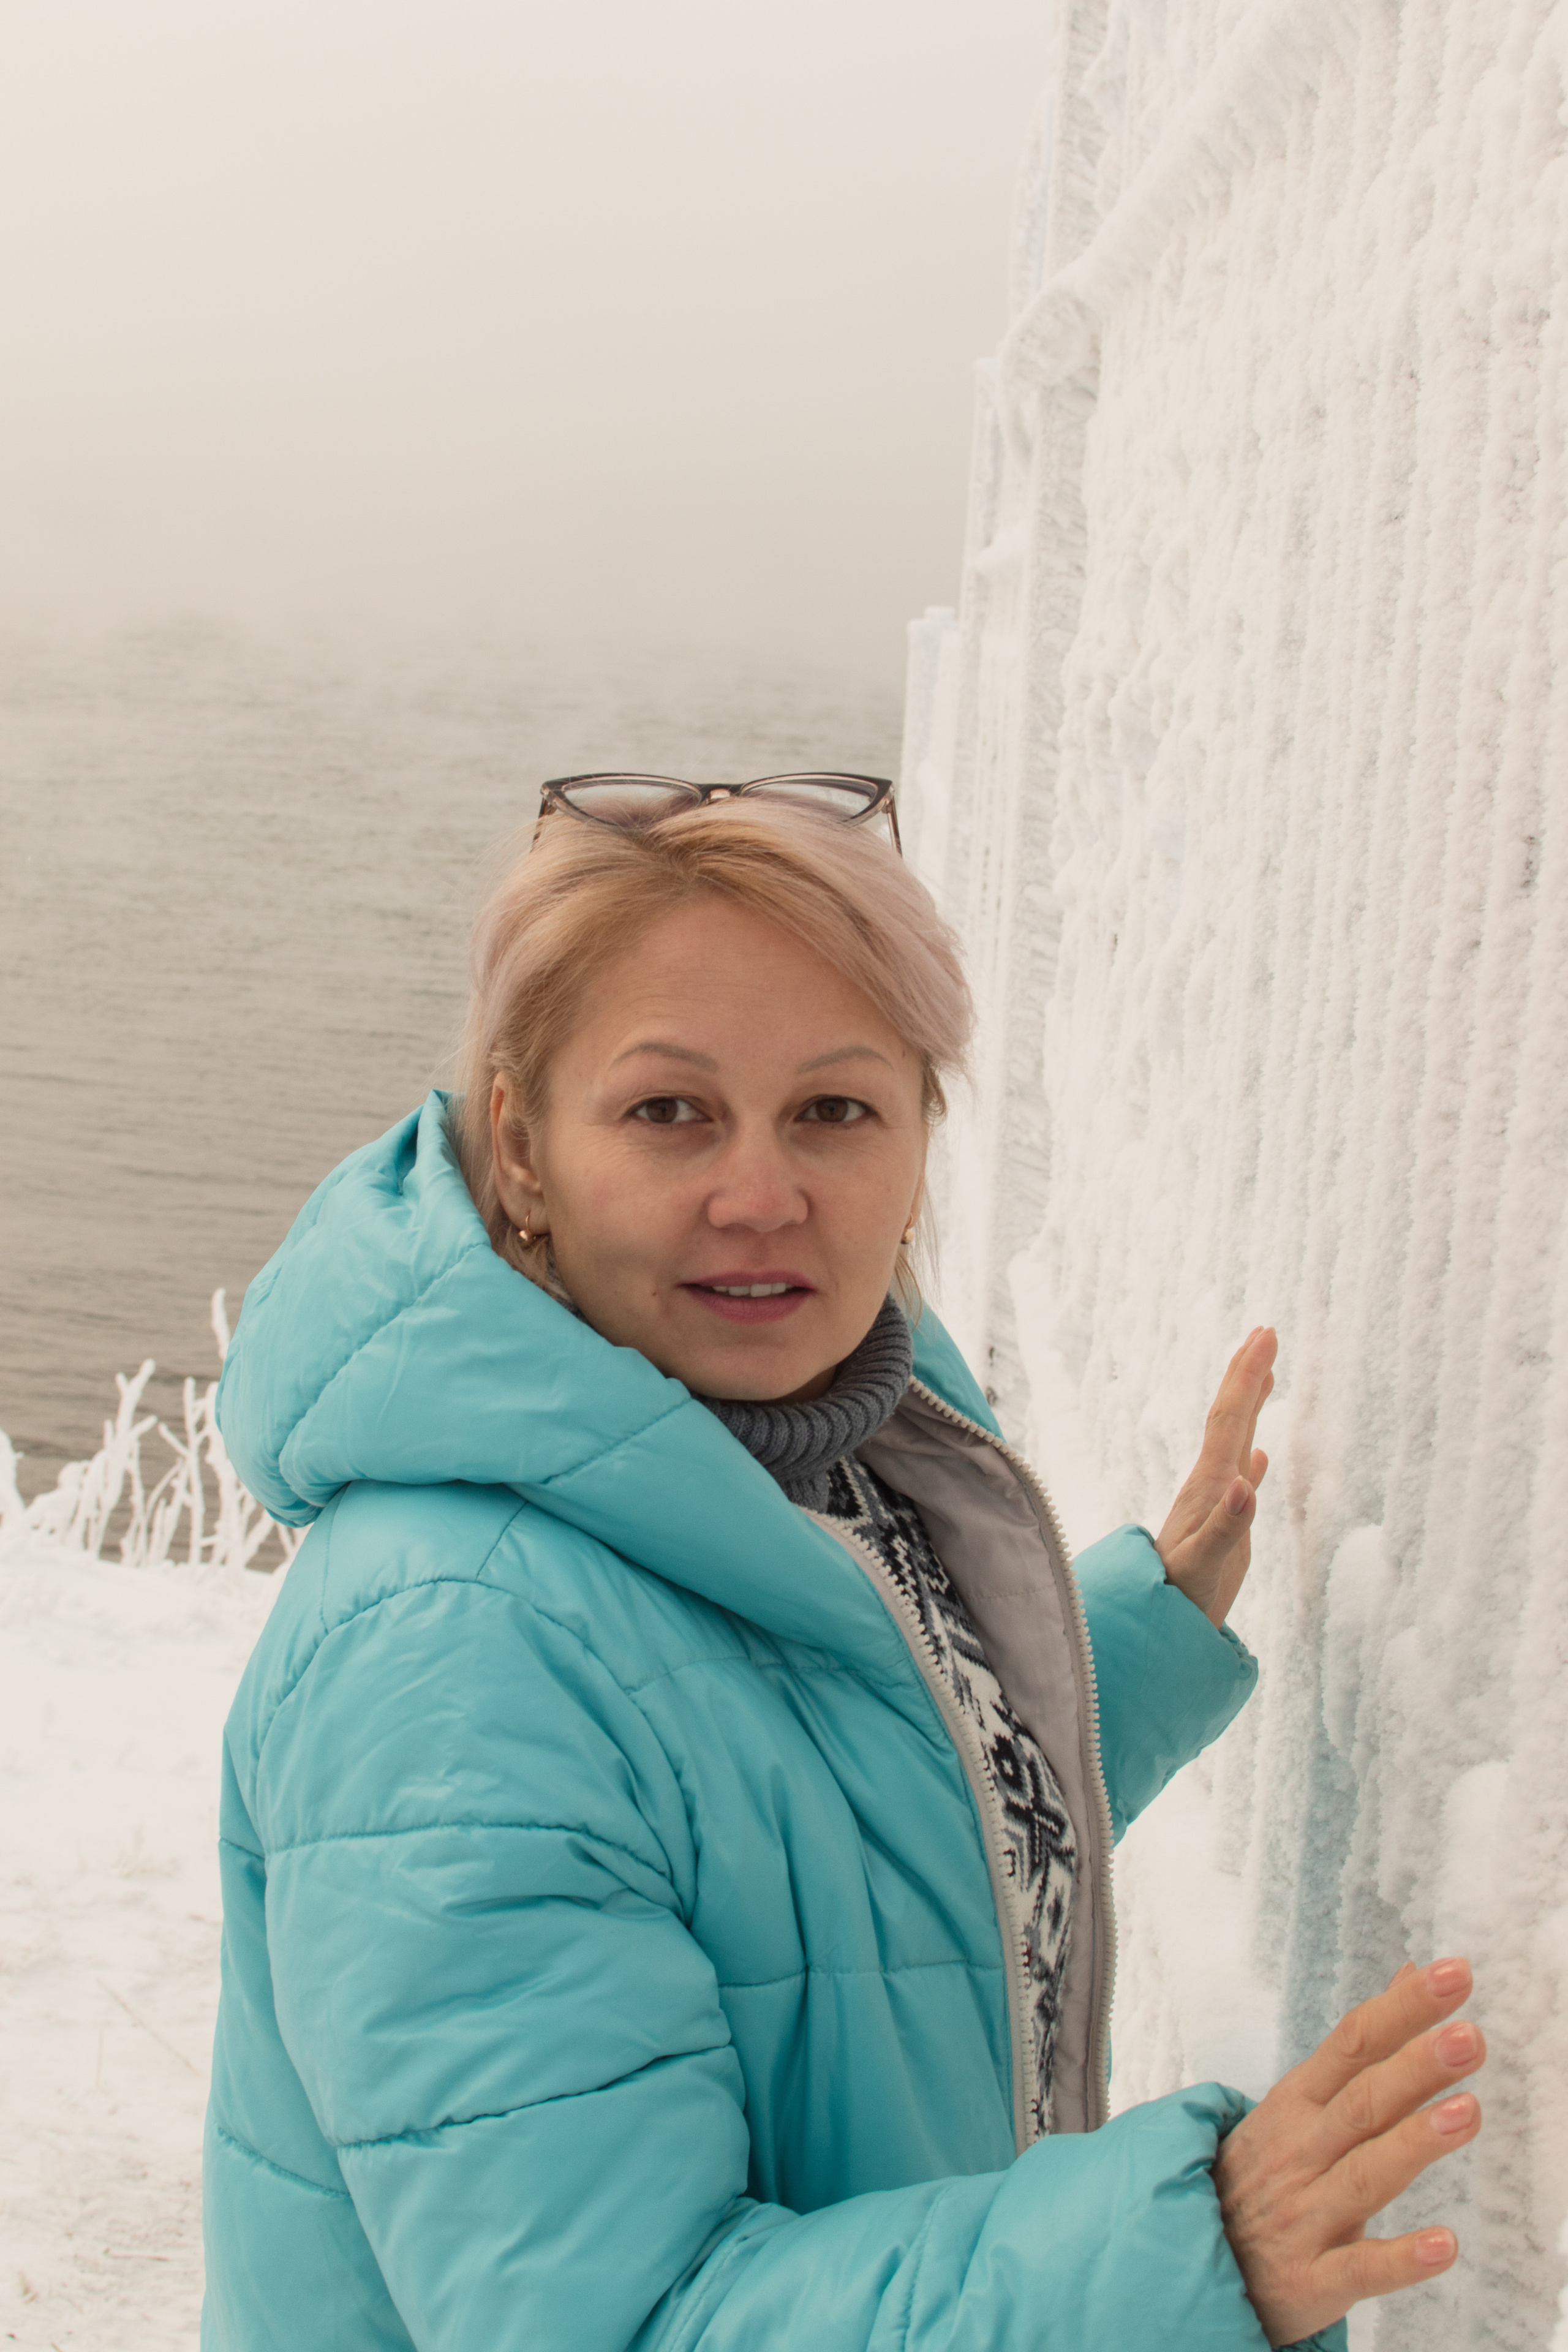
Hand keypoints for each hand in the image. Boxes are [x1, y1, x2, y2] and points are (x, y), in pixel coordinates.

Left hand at [1156, 1326, 1275, 1624]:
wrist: (1154, 1627)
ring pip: (1232, 1443)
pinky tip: (1257, 1458)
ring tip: (1263, 1376)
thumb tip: (1249, 1478)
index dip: (1248, 1376)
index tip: (1265, 1334)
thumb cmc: (1179, 1601)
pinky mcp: (1217, 1528)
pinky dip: (1250, 1460)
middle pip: (1228, 1418)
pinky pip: (1237, 1482)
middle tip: (1265, 1332)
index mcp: (1209, 1486)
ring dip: (1248, 1406)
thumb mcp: (1204, 1567)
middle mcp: (1208, 1486)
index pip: (1230, 1419)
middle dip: (1247, 1374)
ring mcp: (1211, 1505)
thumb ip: (1228, 1526)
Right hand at [1214, 1959, 1483, 2345]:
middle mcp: (1298, 2152)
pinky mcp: (1310, 2281)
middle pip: (1362, 2102)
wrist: (1191, 2264)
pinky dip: (1399, 2258)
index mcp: (1295, 2105)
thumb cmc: (1261, 2176)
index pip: (1353, 2044)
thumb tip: (1411, 1975)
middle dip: (1416, 2067)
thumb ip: (1361, 2048)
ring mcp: (1303, 2216)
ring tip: (1467, 2113)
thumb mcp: (1296, 2105)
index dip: (1403, 2009)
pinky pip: (1359, 2269)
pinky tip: (1444, 2245)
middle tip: (1469, 2037)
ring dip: (1414, 2143)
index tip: (1453, 1975)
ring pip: (1364, 2175)